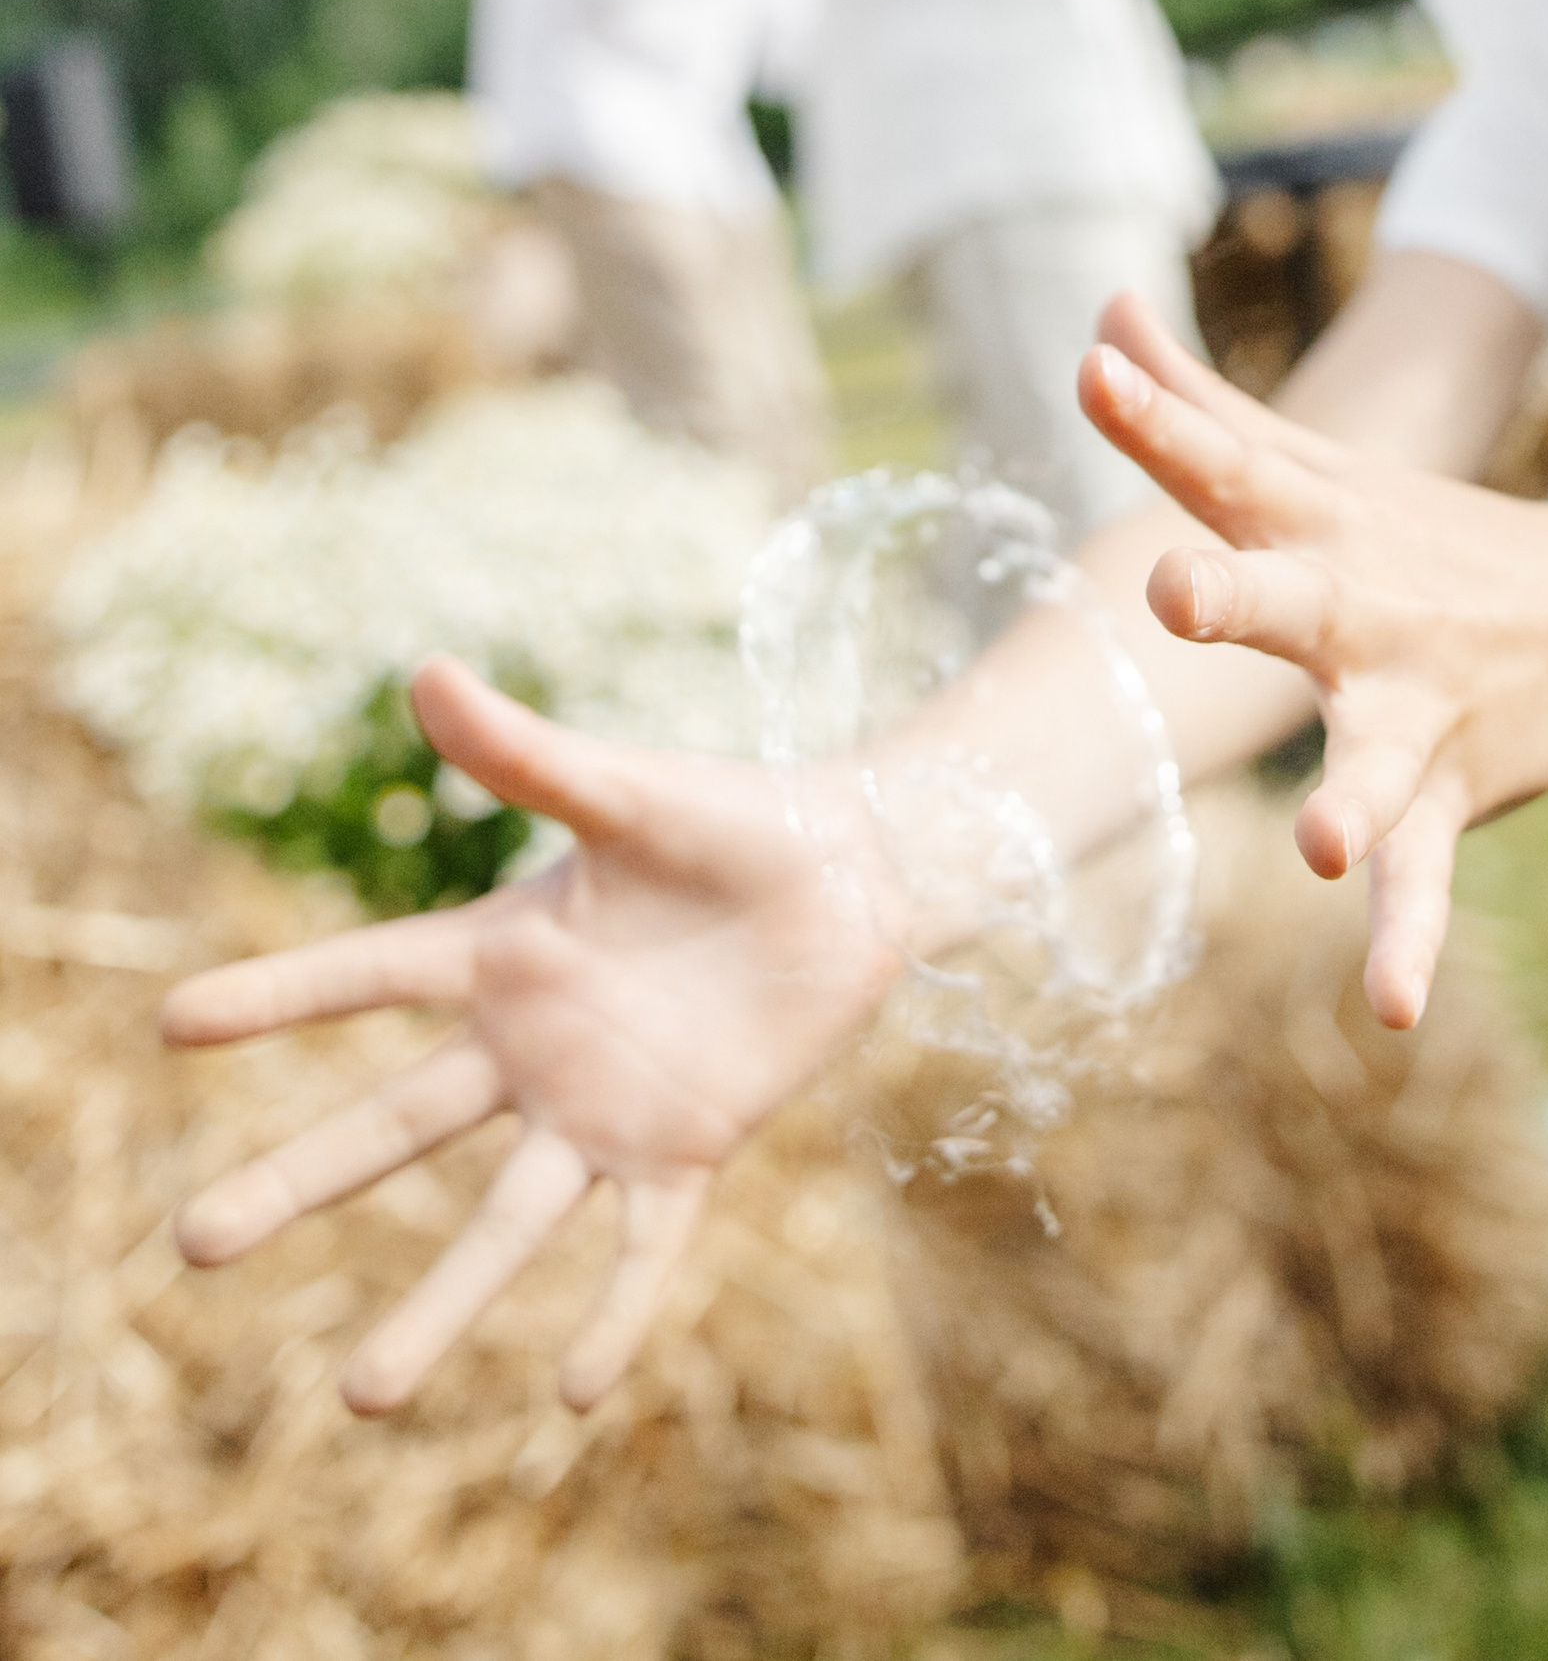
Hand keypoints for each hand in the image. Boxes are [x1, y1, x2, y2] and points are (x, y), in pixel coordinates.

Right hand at [165, 658, 897, 1414]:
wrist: (853, 873)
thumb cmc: (733, 820)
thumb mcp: (623, 791)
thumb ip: (529, 756)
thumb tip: (427, 670)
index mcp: (503, 953)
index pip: (363, 980)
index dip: (273, 1000)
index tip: (168, 1026)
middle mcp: (533, 1047)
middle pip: (394, 1127)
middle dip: (296, 1183)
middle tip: (190, 1245)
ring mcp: (603, 1108)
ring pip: (504, 1223)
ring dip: (438, 1306)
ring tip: (359, 1401)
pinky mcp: (688, 1146)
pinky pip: (643, 1244)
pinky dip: (615, 1313)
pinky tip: (575, 1391)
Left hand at [1079, 295, 1547, 1029]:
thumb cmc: (1432, 541)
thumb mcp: (1321, 465)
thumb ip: (1204, 402)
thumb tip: (1101, 310)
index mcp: (1323, 524)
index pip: (1228, 464)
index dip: (1158, 417)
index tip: (1093, 365)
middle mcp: (1368, 608)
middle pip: (1294, 596)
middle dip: (1235, 593)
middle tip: (1176, 589)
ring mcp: (1419, 706)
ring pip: (1377, 756)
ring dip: (1352, 796)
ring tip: (1320, 842)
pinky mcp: (1453, 794)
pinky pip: (1423, 877)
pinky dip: (1410, 942)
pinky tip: (1393, 1010)